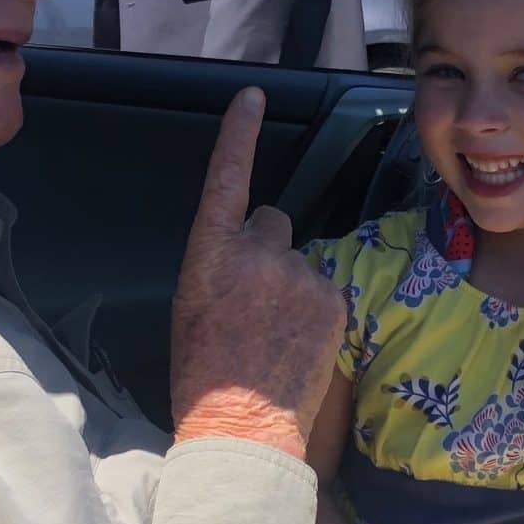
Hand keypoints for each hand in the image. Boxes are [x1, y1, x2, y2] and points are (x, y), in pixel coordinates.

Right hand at [171, 87, 344, 458]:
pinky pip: (324, 290)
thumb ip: (220, 268)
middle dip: (267, 250)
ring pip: (300, 262)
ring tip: (276, 336)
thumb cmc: (203, 377)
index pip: (227, 179)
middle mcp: (255, 253)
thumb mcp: (192, 309)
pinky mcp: (331, 299)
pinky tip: (298, 345)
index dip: (239, 135)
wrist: (242, 427)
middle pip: (272, 223)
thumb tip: (243, 257)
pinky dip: (315, 311)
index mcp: (209, 254)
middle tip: (257, 301)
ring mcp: (298, 275)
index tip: (253, 97)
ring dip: (292, 286)